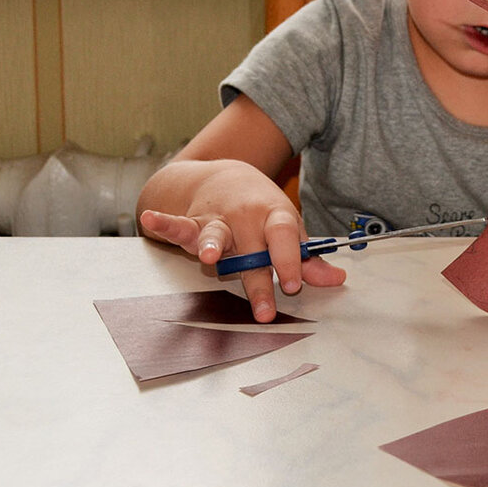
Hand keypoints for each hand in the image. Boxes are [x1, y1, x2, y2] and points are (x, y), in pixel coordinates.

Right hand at [139, 160, 345, 321]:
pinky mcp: (195, 222)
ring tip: (209, 258)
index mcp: (276, 217)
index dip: (289, 260)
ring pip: (216, 233)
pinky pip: (179, 225)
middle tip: (263, 310)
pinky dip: (165, 223)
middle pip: (252, 251)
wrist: (231, 176)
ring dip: (212, 245)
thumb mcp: (291, 229)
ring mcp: (220, 218)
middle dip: (257, 280)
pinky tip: (151, 219)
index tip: (292, 285)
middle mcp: (247, 217)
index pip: (286, 237)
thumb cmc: (265, 211)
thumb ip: (309, 259)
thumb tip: (336, 279)